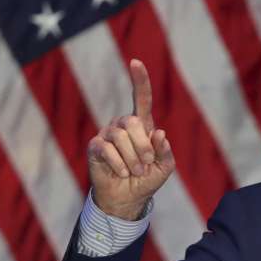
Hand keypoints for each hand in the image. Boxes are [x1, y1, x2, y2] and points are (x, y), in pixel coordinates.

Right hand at [87, 59, 175, 219]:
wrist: (128, 198)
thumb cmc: (147, 179)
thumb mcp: (164, 167)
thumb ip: (165, 151)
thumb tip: (159, 133)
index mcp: (142, 126)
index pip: (141, 99)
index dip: (139, 81)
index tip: (135, 62)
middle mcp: (123, 125)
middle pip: (132, 121)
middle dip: (143, 145)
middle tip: (146, 164)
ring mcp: (108, 134)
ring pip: (120, 136)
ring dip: (132, 158)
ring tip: (135, 172)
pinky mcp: (96, 146)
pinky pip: (106, 149)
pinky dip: (118, 163)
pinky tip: (122, 172)